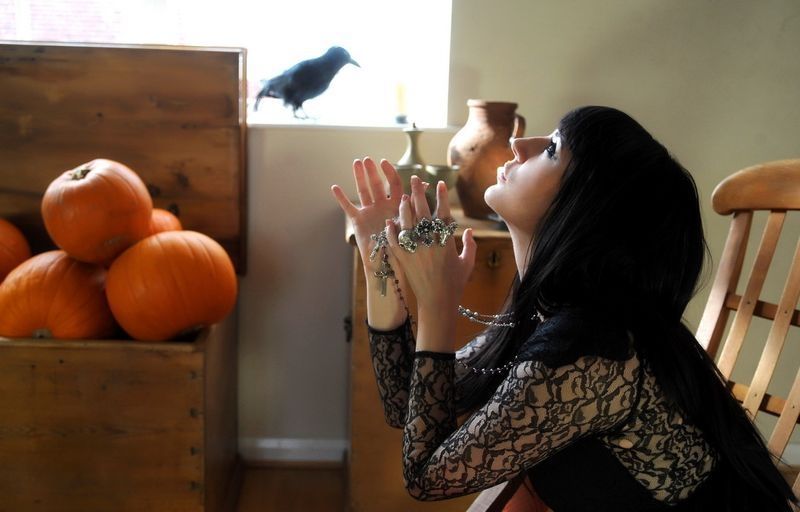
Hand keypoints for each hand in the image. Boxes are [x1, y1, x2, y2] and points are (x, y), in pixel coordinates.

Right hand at [331, 158, 404, 271]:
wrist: (389, 265)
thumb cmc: (404, 247)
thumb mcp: (411, 222)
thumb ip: (415, 202)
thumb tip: (425, 184)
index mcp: (396, 205)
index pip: (393, 183)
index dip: (389, 172)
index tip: (384, 162)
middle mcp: (382, 206)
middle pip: (377, 184)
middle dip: (372, 171)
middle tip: (367, 159)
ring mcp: (369, 212)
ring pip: (363, 191)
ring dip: (359, 177)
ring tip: (356, 163)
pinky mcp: (358, 221)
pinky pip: (348, 207)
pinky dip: (341, 198)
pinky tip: (334, 187)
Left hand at [386, 175, 476, 312]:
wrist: (437, 302)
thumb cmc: (455, 283)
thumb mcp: (466, 263)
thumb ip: (470, 246)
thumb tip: (470, 231)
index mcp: (446, 242)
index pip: (443, 213)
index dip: (441, 197)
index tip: (439, 184)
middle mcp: (430, 243)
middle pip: (422, 213)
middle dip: (418, 194)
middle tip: (415, 179)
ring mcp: (415, 251)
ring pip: (407, 223)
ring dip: (404, 209)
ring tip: (402, 197)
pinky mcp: (404, 259)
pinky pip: (394, 241)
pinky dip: (391, 231)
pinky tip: (389, 222)